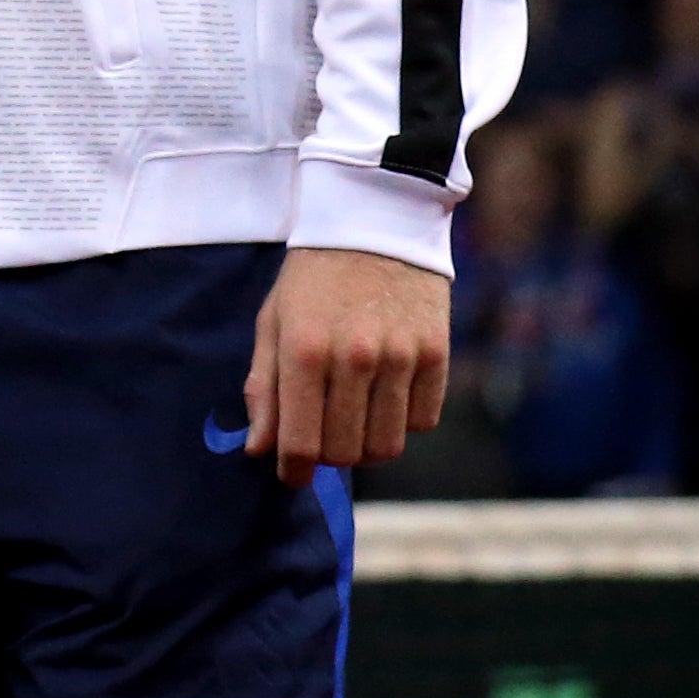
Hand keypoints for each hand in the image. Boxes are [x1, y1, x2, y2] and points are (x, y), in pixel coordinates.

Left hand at [248, 244, 447, 478]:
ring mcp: (401, 358)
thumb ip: (265, 388)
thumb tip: (260, 450)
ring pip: (387, 445)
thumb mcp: (273, 323)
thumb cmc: (311, 278)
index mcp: (304, 351)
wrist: (373, 223)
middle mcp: (355, 358)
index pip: (301, 442)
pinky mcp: (437, 355)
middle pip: (346, 452)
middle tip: (319, 436)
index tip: (290, 474)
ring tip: (351, 418)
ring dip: (365, 444)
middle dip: (327, 456)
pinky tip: (385, 394)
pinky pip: (423, 421)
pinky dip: (402, 421)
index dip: (293, 470)